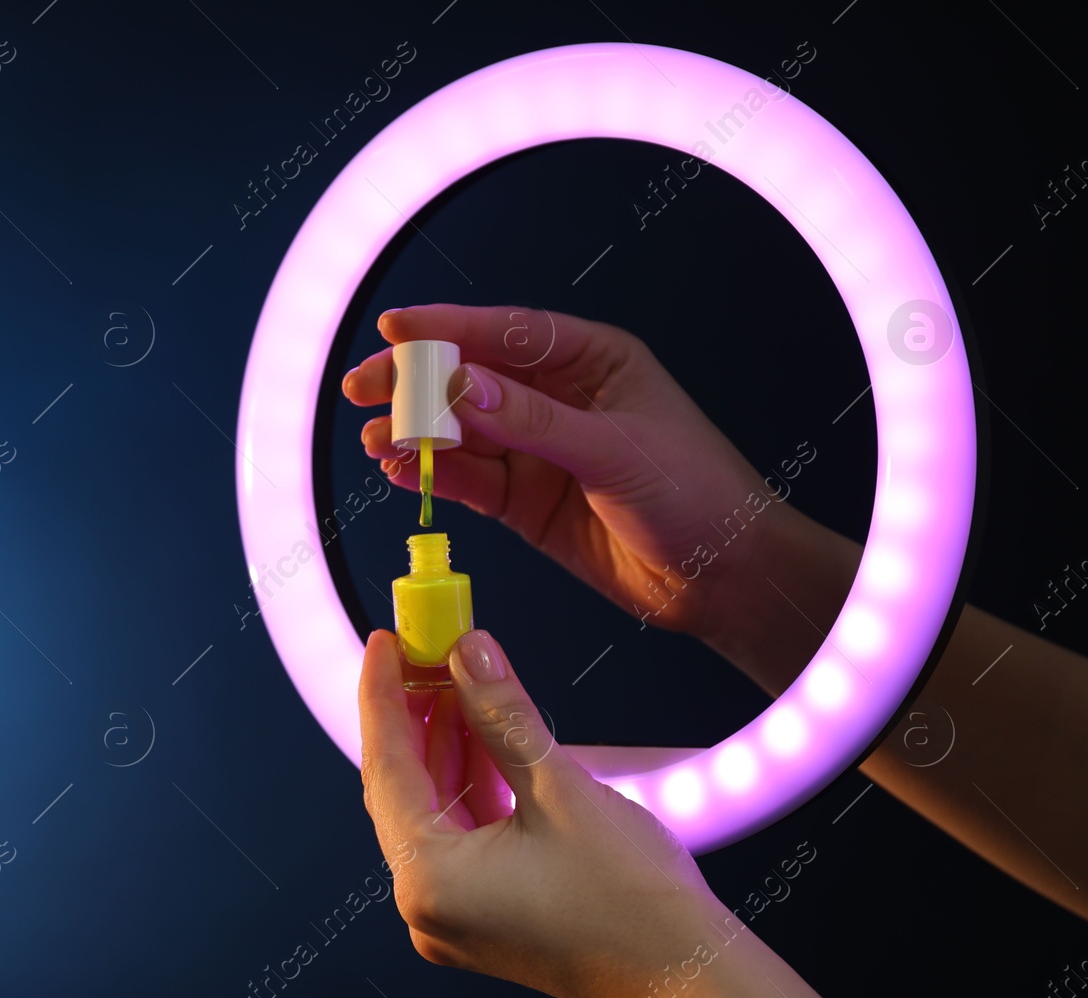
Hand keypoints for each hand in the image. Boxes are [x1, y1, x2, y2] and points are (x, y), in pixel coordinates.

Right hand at [343, 304, 814, 644]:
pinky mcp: (526, 501)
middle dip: (415, 383)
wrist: (725, 578)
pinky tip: (398, 469)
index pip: (508, 333)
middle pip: (471, 380)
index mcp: (592, 362)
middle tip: (362, 388)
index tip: (394, 329)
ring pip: (461, 432)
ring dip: (416, 433)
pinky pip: (468, 479)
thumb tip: (460, 387)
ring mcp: (538, 451)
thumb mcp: (614, 449)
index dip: (448, 329)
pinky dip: (431, 474)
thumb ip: (532, 420)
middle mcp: (559, 399)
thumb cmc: (697, 493)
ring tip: (375, 439)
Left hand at [358, 626, 716, 997]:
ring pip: (434, 812)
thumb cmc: (633, 903)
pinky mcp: (485, 915)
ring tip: (459, 681)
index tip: (386, 643)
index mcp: (429, 881)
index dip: (383, 696)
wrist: (688, 980)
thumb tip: (469, 653)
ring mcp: (455, 915)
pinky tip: (484, 737)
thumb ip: (502, 715)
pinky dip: (471, 786)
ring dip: (447, 747)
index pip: (385, 768)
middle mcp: (427, 905)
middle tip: (427, 652)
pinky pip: (461, 837)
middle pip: (403, 791)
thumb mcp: (559, 788)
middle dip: (416, 718)